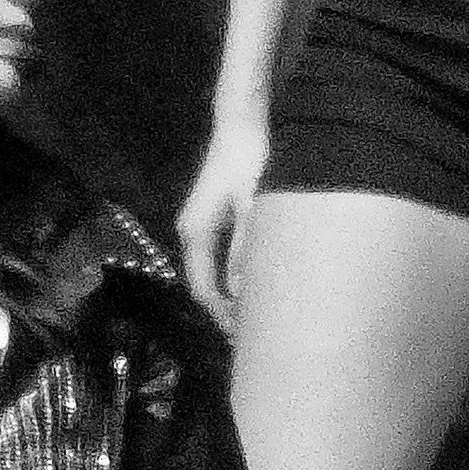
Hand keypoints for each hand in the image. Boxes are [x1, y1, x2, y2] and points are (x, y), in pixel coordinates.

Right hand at [176, 111, 269, 326]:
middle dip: (234, 317)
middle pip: (210, 288)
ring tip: (272, 324)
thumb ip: (247, 247)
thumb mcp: (253, 205)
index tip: (252, 345)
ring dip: (242, 301)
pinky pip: (230, 263)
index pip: (204, 290)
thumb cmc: (249, 160)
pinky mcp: (223, 222)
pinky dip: (247, 282)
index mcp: (197, 233)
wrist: (246, 124)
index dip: (226, 320)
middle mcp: (196, 234)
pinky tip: (271, 292)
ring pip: (220, 277)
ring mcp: (208, 228)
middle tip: (267, 343)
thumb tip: (242, 292)